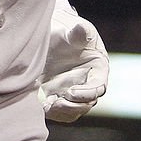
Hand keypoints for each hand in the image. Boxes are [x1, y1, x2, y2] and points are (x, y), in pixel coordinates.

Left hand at [39, 0, 108, 121]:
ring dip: (61, 112)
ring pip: (73, 111)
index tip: (71, 92)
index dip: (87, 93)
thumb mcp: (73, 29)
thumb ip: (78, 32)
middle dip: (73, 106)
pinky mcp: (59, 97)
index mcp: (98, 70)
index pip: (98, 87)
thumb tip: (80, 28)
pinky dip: (52, 112)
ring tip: (47, 105)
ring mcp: (74, 92)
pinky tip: (41, 105)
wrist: (50, 34)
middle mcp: (89, 84)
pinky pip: (59, 112)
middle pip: (87, 104)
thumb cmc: (67, 29)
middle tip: (56, 103)